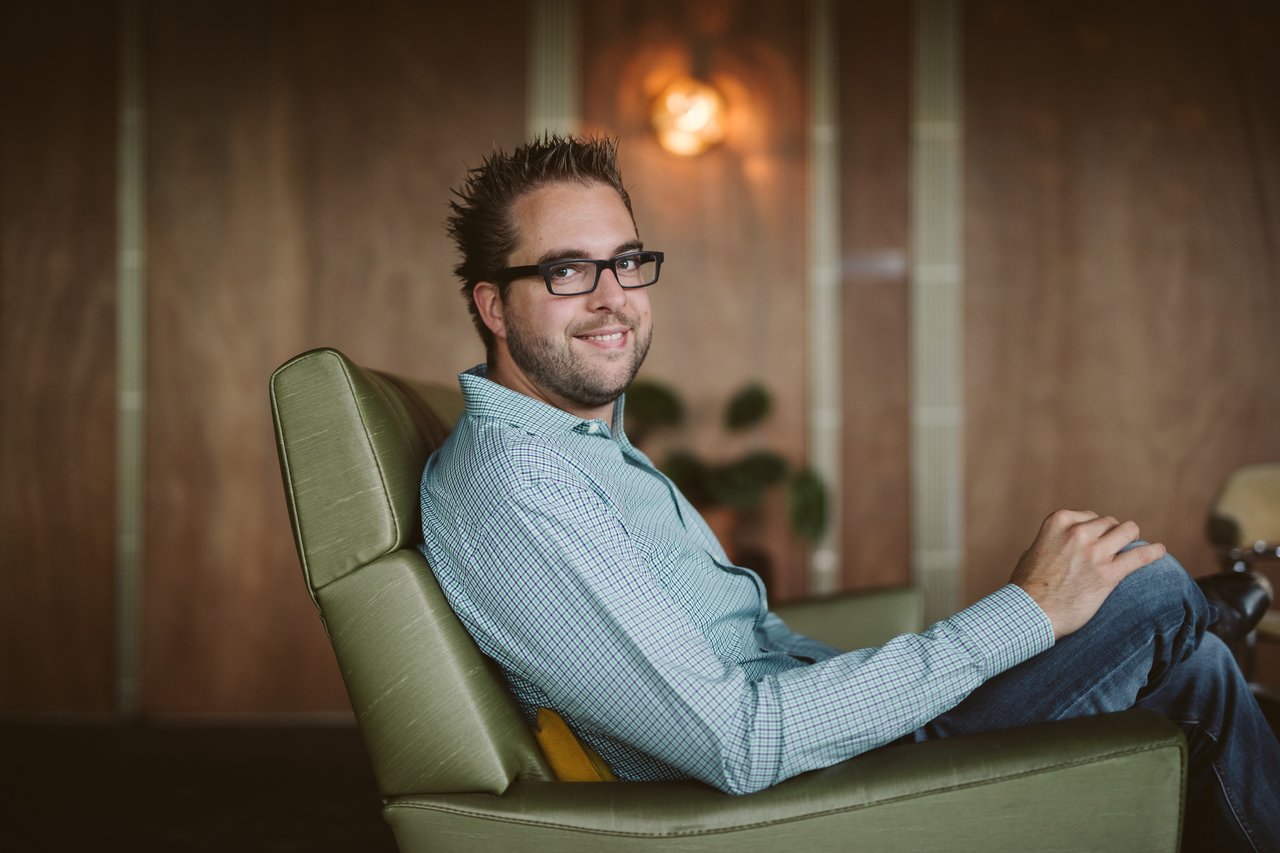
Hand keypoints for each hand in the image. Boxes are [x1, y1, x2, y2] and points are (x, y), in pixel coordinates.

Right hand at [1010, 509, 1165, 639]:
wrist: (1029, 614)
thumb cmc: (1026, 587)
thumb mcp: (1032, 552)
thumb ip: (1050, 542)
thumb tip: (1058, 543)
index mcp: (1058, 522)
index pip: (1089, 517)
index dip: (1096, 530)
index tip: (1097, 540)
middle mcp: (1078, 533)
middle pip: (1110, 523)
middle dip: (1113, 534)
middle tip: (1114, 548)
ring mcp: (1094, 553)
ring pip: (1128, 532)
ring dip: (1131, 539)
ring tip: (1133, 546)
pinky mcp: (1107, 575)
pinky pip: (1139, 556)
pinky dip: (1153, 552)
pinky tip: (1160, 551)